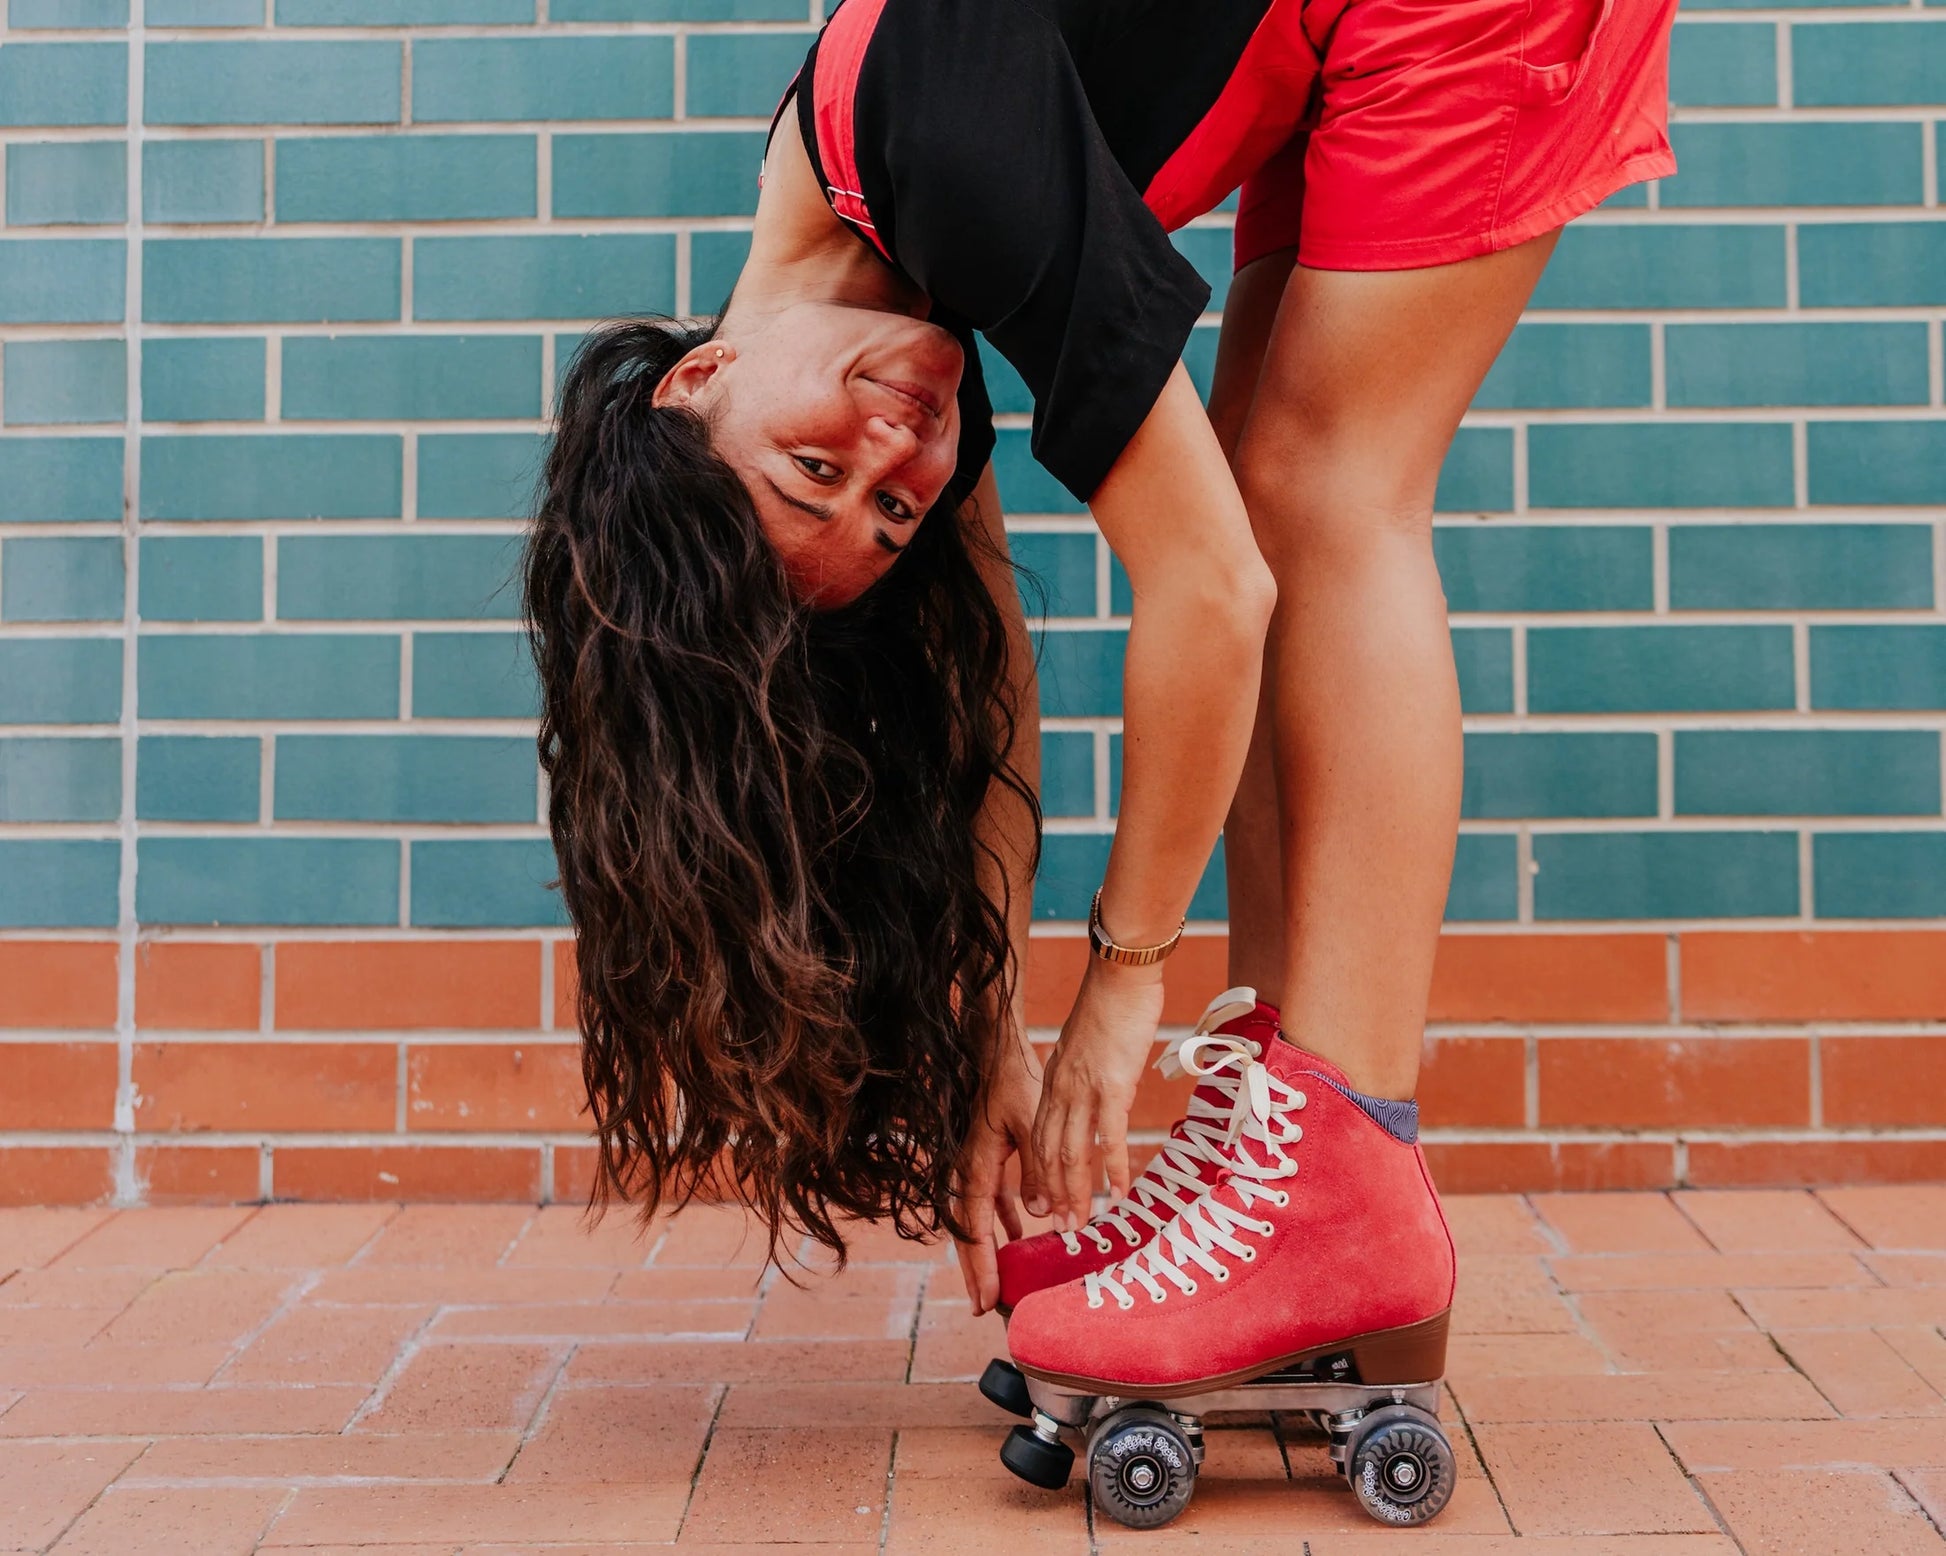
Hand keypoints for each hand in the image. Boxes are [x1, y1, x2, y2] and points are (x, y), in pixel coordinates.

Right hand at [952, 1028, 1046, 1315]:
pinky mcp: (984, 1158)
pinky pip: (987, 1200)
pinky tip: (1019, 1232)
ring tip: (996, 1283)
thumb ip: (1038, 1169)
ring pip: (974, 1219)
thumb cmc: (1013, 1085)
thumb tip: (1040, 1213)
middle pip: (966, 1233)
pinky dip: (999, 1221)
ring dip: (985, 1250)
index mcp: (975, 1168)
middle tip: (984, 1308)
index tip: (988, 1299)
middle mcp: (966, 1172)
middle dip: (975, 1272)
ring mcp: (973, 1166)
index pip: (974, 1230)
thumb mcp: (1031, 1126)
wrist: (998, 1054)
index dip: (982, 1267)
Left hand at [1031, 961, 1163, 1230]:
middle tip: (1061, 1229)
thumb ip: (1084, 1073)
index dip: (1042, 1174)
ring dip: (1076, 1192)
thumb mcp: (1086, 1045)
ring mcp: (1085, 1090)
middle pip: (1050, 1152)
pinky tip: (1117, 1193)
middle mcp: (1062, 1089)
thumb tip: (1096, 1093)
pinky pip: (1108, 1137)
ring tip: (1082, 1223)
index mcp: (1054, 1080)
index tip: (1047, 1202)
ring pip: (1072, 1152)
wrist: (1120, 975)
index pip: (1041, 1136)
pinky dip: (1112, 1169)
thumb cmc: (1112, 1004)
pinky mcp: (1112, 1086)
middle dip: (1053, 1194)